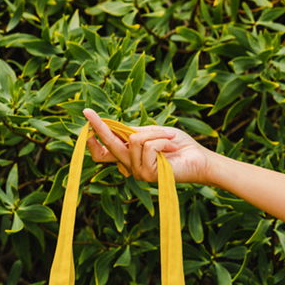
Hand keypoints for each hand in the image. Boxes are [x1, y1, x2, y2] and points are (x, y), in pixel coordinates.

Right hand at [82, 107, 215, 185]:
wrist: (198, 158)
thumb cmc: (178, 145)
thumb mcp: (154, 132)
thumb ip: (134, 132)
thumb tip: (114, 128)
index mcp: (130, 156)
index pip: (106, 149)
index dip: (95, 136)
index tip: (87, 116)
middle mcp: (131, 166)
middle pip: (109, 146)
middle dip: (99, 127)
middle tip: (86, 111)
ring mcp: (138, 172)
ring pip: (135, 140)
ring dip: (156, 133)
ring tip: (170, 140)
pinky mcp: (147, 174)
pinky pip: (148, 146)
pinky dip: (162, 140)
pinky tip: (171, 148)